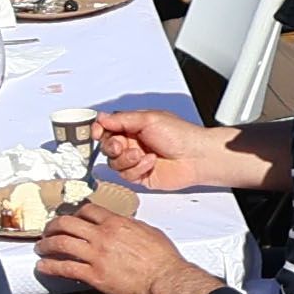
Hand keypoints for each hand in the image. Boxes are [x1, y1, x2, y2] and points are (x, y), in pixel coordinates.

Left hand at [38, 202, 211, 293]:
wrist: (164, 278)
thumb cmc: (162, 258)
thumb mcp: (147, 231)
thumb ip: (129, 226)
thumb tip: (123, 226)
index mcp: (116, 223)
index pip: (87, 210)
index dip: (75, 213)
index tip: (71, 217)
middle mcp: (102, 236)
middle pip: (67, 223)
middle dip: (53, 225)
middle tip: (48, 230)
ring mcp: (96, 255)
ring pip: (61, 243)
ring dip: (47, 244)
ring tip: (41, 247)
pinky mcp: (94, 275)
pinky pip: (65, 268)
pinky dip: (50, 266)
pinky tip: (43, 267)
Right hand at [91, 103, 263, 196]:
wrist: (196, 157)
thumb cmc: (180, 135)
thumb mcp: (148, 119)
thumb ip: (121, 119)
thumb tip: (101, 117)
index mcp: (133, 126)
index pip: (107, 127)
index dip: (99, 130)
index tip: (97, 132)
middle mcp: (133, 143)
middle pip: (107, 147)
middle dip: (112, 147)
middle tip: (120, 146)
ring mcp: (136, 160)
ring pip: (114, 163)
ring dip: (127, 159)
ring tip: (142, 154)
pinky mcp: (140, 175)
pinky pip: (126, 175)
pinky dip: (137, 169)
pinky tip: (151, 162)